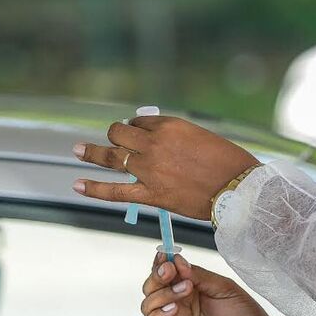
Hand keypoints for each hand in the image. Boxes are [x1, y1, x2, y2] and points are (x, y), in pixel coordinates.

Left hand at [72, 116, 258, 219]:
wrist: (238, 189)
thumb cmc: (228, 163)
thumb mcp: (202, 138)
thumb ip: (177, 139)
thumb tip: (161, 144)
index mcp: (169, 125)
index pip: (140, 121)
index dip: (136, 127)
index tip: (138, 133)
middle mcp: (154, 143)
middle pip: (120, 133)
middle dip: (115, 135)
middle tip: (114, 141)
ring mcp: (149, 169)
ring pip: (111, 156)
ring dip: (92, 152)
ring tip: (77, 150)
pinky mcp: (150, 193)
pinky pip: (115, 191)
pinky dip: (94, 188)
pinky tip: (78, 184)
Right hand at [139, 254, 297, 315]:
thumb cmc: (245, 315)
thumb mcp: (224, 287)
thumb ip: (199, 275)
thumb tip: (176, 261)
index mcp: (190, 287)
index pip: (165, 272)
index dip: (160, 262)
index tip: (163, 255)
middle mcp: (179, 303)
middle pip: (151, 287)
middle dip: (157, 276)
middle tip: (171, 272)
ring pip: (147, 305)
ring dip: (160, 294)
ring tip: (184, 291)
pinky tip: (173, 311)